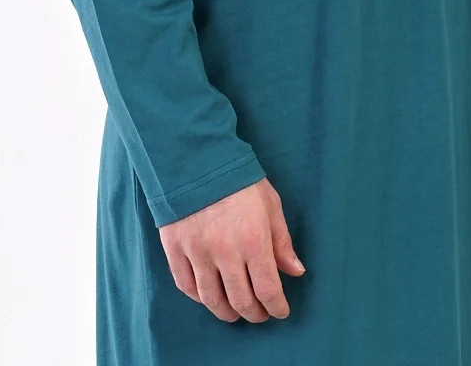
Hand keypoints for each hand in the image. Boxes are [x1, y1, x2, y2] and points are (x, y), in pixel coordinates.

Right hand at [158, 176, 304, 322]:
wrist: (197, 157)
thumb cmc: (239, 179)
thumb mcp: (270, 204)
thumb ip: (282, 241)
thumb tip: (295, 272)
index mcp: (253, 240)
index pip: (268, 290)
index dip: (277, 307)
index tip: (280, 311)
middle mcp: (225, 252)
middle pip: (240, 301)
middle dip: (254, 313)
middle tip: (260, 314)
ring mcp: (197, 252)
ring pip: (212, 300)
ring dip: (226, 313)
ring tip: (235, 312)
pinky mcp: (175, 249)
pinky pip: (186, 285)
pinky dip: (199, 297)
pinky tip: (209, 296)